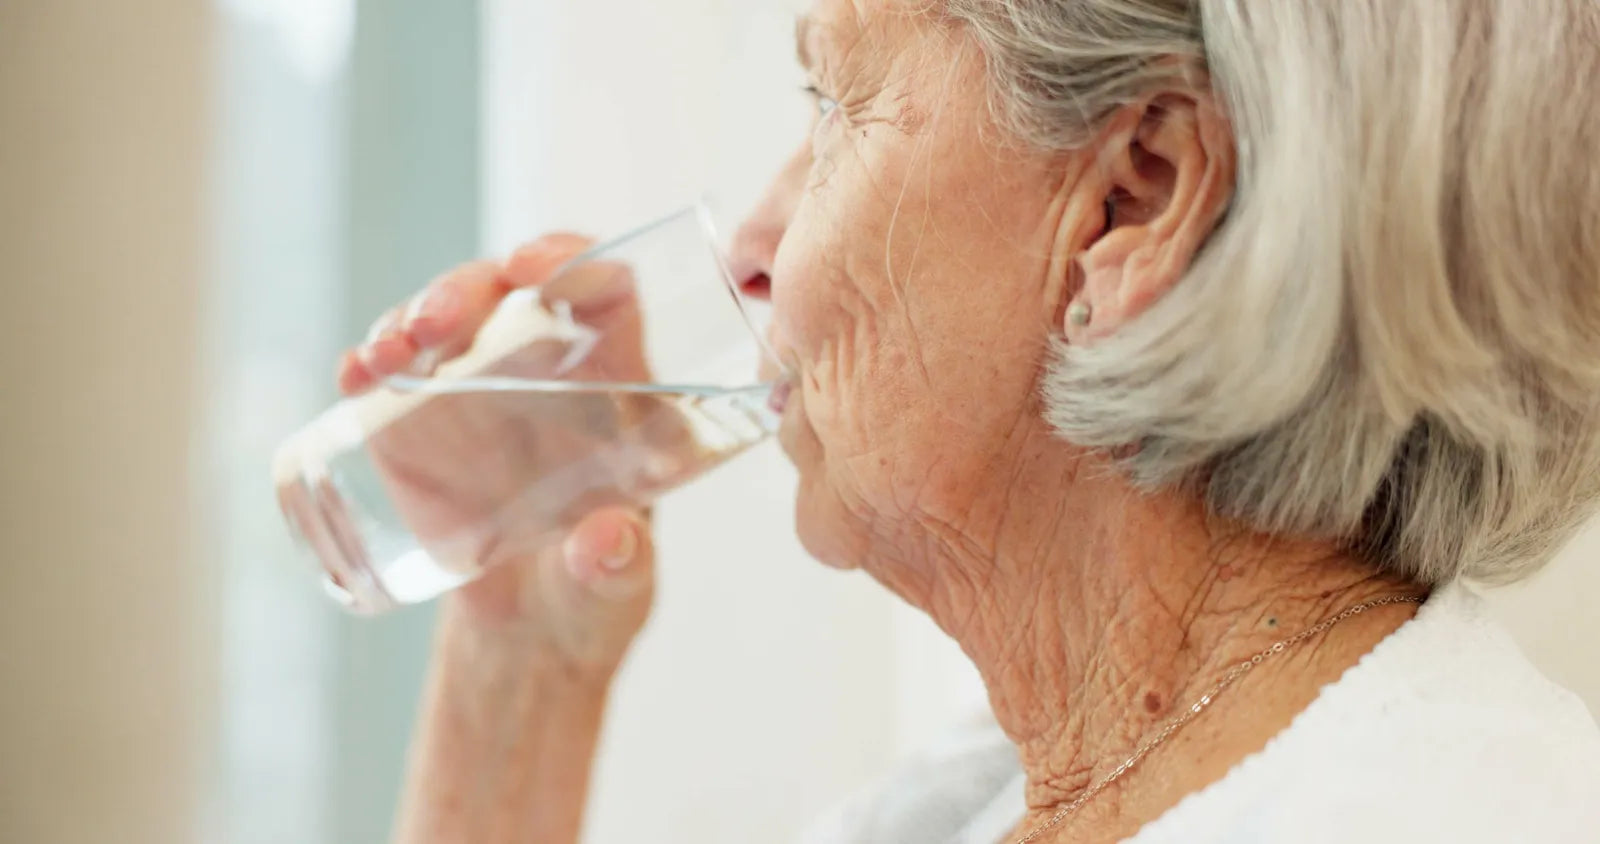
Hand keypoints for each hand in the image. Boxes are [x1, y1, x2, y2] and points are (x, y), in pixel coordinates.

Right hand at [339, 234, 655, 674]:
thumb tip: (609, 543)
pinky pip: (398, 369)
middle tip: (435, 324)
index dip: (574, 259)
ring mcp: (482, 390)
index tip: (531, 265)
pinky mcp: (424, 421)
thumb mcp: (617, 589)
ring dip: (412, 315)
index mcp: (620, 391)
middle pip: (515, 292)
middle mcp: (552, 373)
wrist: (526, 637)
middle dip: (469, 288)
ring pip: (450, 318)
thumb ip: (617, 567)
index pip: (608, 294)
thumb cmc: (595, 597)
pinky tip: (356, 373)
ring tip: (387, 355)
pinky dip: (371, 359)